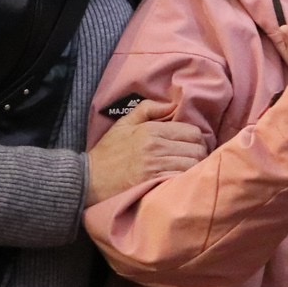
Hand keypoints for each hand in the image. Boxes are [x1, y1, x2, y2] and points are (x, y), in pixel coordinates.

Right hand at [87, 100, 207, 203]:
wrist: (88, 179)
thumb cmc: (107, 152)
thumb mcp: (124, 123)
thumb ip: (148, 109)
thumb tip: (172, 104)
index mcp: (151, 130)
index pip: (192, 131)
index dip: (196, 138)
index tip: (192, 144)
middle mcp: (156, 146)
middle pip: (196, 148)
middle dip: (199, 153)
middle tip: (193, 158)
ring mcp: (156, 165)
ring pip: (193, 164)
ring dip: (195, 167)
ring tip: (189, 169)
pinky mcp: (154, 182)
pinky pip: (182, 178)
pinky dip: (186, 178)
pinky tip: (182, 179)